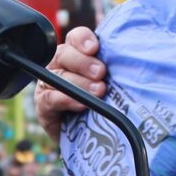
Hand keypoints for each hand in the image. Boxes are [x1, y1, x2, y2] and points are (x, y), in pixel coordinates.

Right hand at [33, 27, 106, 141]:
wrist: (90, 137)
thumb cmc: (102, 105)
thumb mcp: (111, 85)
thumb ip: (114, 71)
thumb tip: (133, 64)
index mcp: (76, 54)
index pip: (75, 38)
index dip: (83, 39)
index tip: (95, 48)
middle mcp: (60, 65)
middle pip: (64, 54)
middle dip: (83, 62)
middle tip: (101, 72)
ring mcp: (48, 84)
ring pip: (58, 76)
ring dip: (79, 83)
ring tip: (98, 91)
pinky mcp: (43, 105)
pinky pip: (50, 98)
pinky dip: (65, 100)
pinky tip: (80, 104)